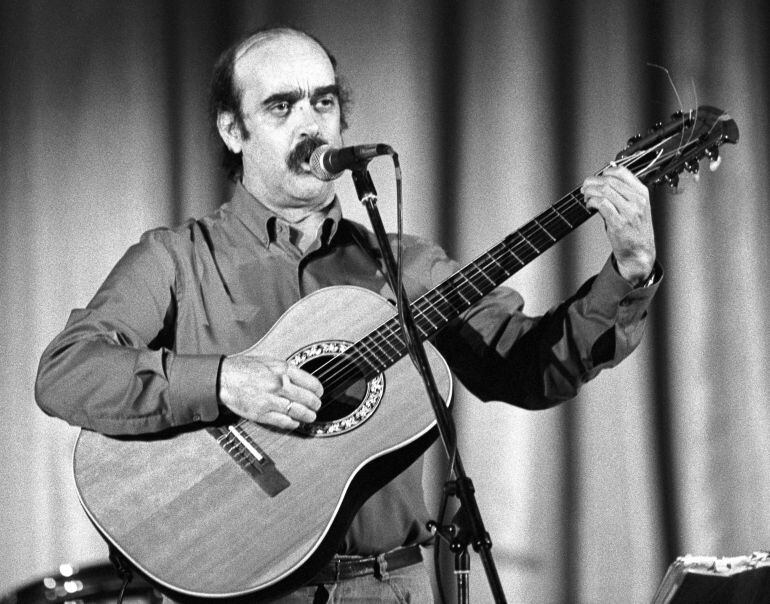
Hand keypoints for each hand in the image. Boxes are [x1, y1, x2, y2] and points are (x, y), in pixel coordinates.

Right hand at [218, 354, 322, 429]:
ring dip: (308, 415)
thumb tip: (302, 379)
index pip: (310, 382)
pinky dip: (293, 423)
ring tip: (311, 416)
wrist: (223, 378)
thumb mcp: (269, 361)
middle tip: (317, 406)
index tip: (319, 393)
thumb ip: (286, 370)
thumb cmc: (244, 368)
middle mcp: (278, 384)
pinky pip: (283, 421)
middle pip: (307, 398)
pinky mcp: (261, 413)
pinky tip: (296, 422)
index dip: (318, 390)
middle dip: (315, 404)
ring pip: (298, 411)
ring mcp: (270, 400)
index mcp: (282, 369)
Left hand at [581, 165, 655, 284]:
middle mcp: (637, 200)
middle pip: (610, 181)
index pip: (622, 172)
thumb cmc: (635, 230)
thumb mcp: (635, 207)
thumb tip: (600, 183)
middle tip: (585, 187)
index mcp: (642, 193)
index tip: (597, 177)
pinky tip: (589, 206)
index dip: (605, 172)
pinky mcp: (619, 223)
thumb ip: (622, 194)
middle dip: (592, 182)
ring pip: (604, 191)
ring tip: (586, 197)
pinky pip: (601, 204)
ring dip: (590, 192)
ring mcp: (629, 212)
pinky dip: (591, 202)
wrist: (639, 252)